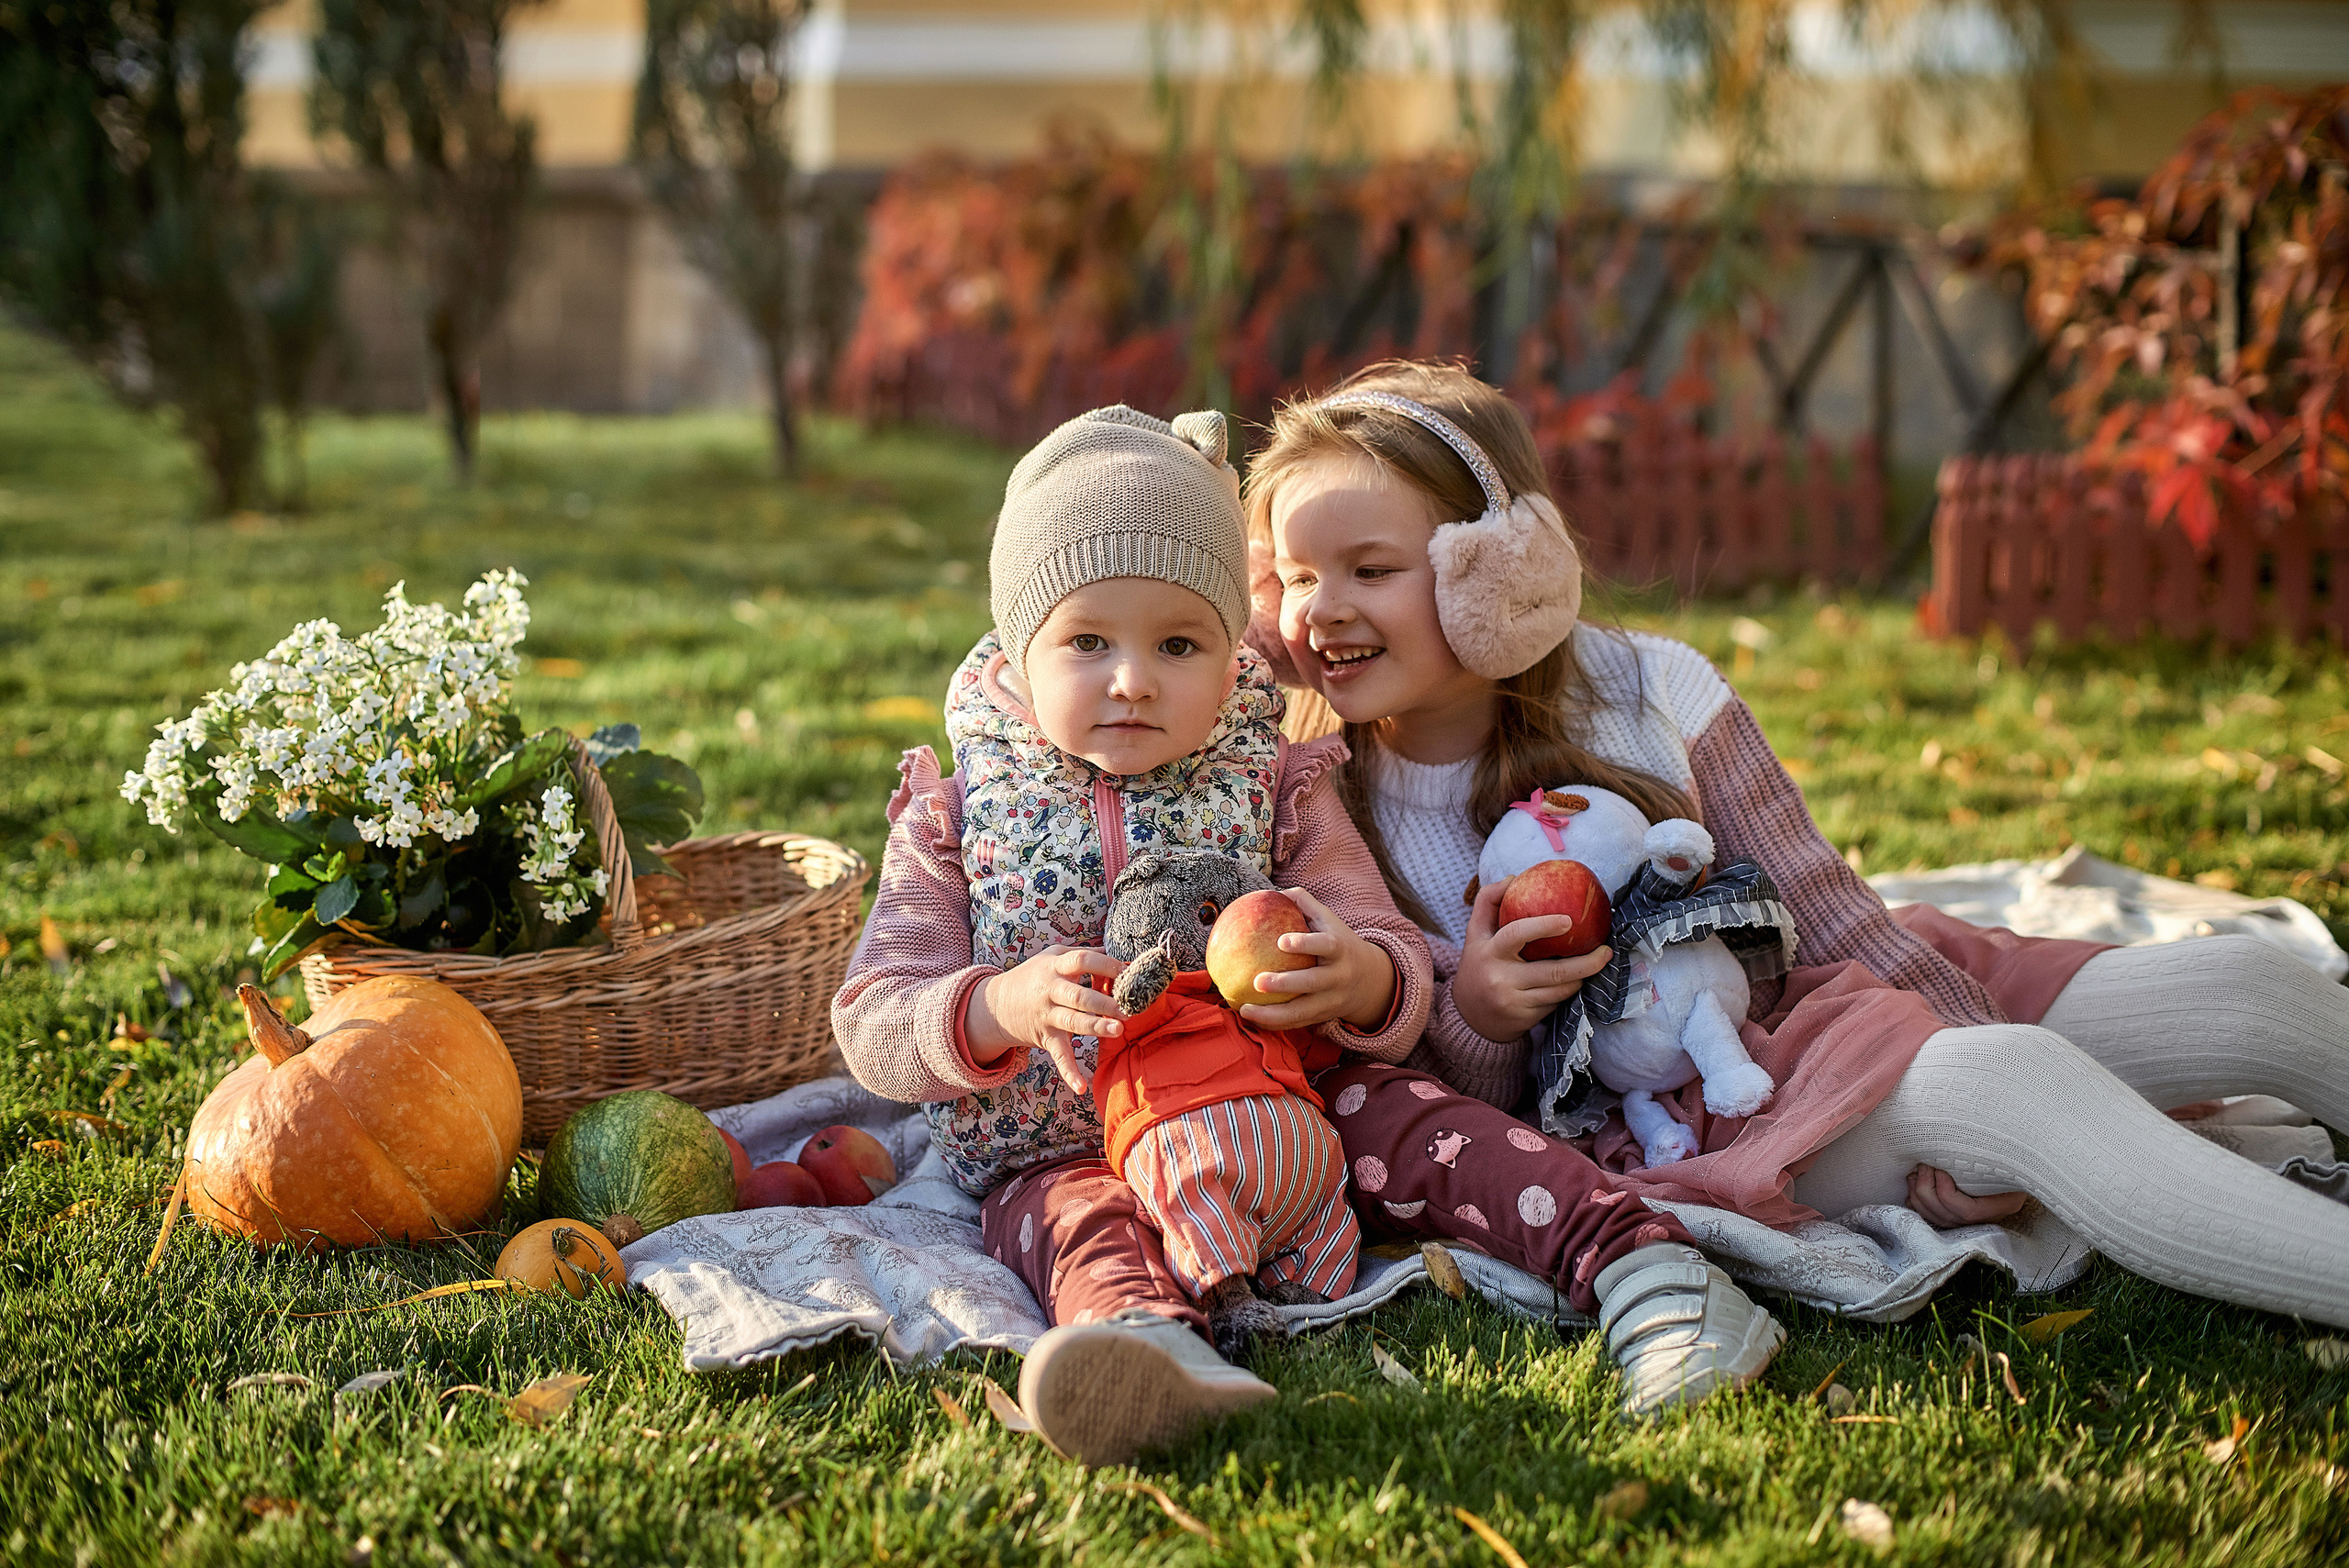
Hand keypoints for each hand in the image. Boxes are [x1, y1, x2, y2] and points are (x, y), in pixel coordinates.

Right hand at [963, 946, 1124, 1093]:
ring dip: (1095, 1027)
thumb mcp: (1051, 956)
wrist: (996, 1005)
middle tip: (1128, 1007)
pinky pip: (1058, 1055)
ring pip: (1072, 1022)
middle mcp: (1050, 990)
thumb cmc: (1033, 977)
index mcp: (1055, 967)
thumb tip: (1114, 950)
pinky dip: (1068, 1071)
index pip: (1082, 960)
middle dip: (1103, 1002)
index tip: (1128, 971)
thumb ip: (1081, 954)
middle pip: (1079, 996)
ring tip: (1118, 1030)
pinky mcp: (1045, 1037)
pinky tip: (1080, 1087)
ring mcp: (1047, 1015)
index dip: (1106, 965)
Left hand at [1236, 887, 1396, 1032]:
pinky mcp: (1323, 1017)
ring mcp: (1331, 1000)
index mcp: (1340, 949)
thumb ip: (1304, 903)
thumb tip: (1273, 892)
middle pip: (1313, 983)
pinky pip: (1297, 1024)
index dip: (1306, 943)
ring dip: (1272, 1014)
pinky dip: (1274, 1024)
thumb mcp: (1329, 920)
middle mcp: (1338, 976)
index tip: (1281, 941)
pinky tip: (1249, 1018)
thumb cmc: (1338, 942)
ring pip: (1302, 1011)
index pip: (1326, 945)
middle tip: (1257, 981)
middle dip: (1286, 984)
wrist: (1370, 979)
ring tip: (1244, 1009)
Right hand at [1449, 877, 1613, 1042]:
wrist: (1468, 1017)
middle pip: (1553, 971)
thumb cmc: (1478, 965)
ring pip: (1560, 989)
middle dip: (1586, 963)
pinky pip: (1555, 1003)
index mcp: (1488, 950)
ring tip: (1596, 963)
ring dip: (1582, 977)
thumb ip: (1488, 901)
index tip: (1569, 920)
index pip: (1516, 933)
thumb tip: (1514, 877)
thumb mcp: (1475, 933)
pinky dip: (1567, 992)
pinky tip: (1574, 982)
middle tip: (1606, 950)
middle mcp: (1500, 977)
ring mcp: (1513, 1001)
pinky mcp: (1525, 1019)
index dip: (1543, 925)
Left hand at [1905, 1164, 2029, 1226]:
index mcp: (2004, 1203)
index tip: (1939, 1169)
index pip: (1969, 1212)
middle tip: (1922, 1165)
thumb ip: (1988, 1153)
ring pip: (1937, 1219)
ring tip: (1916, 1171)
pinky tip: (1913, 1185)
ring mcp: (1973, 1221)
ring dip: (1919, 1195)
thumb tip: (1965, 1137)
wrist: (2016, 1159)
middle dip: (1927, 1190)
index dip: (1947, 1192)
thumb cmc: (2010, 1153)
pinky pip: (1933, 1218)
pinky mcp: (1959, 1216)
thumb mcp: (2006, 1153)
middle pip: (1948, 1216)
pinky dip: (1917, 1203)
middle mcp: (1989, 1217)